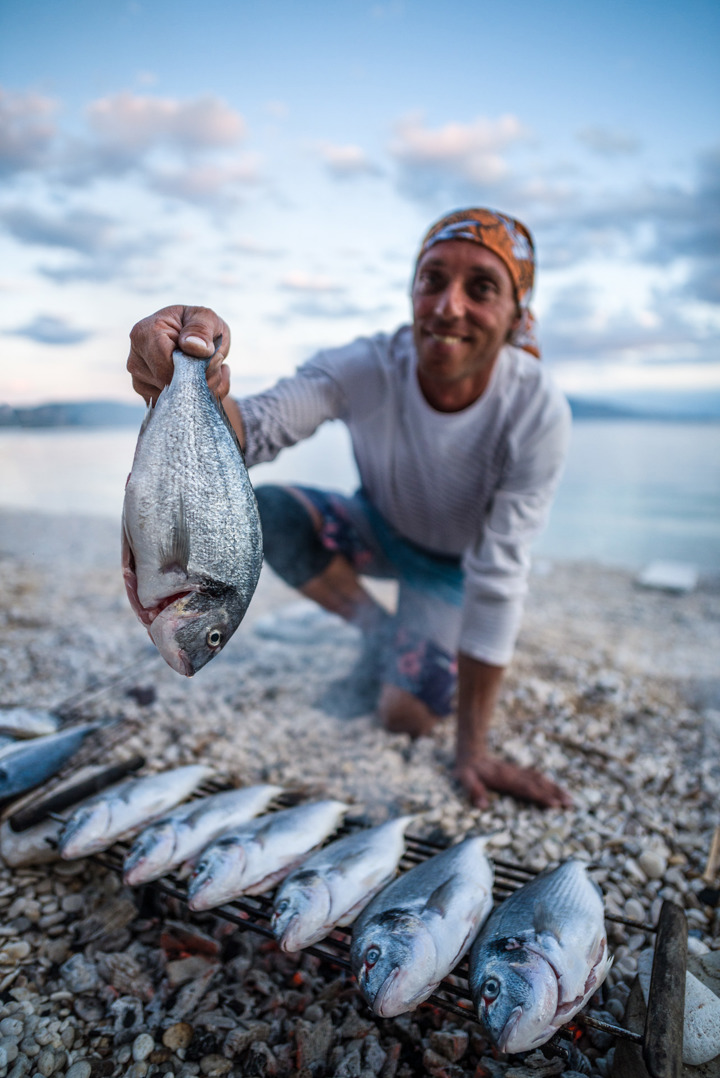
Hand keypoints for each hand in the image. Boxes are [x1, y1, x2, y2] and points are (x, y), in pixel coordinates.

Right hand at [127, 305, 231, 403]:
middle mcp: (136, 361)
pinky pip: (179, 410)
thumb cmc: (200, 327)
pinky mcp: (151, 399)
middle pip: (169, 385)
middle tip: (217, 363)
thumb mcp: (206, 318)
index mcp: (144, 333)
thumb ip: (201, 329)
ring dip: (204, 390)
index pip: (165, 364)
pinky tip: (206, 382)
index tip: (214, 357)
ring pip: (176, 401)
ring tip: (211, 370)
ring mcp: (141, 383)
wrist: (199, 344)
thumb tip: (193, 346)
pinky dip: (202, 399)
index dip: (193, 368)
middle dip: (201, 379)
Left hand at [455, 753, 572, 809]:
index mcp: (505, 778)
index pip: (526, 788)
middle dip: (555, 794)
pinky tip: (558, 790)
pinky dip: (549, 784)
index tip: (554, 804)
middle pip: (538, 784)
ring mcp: (518, 772)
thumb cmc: (468, 770)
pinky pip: (537, 777)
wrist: (471, 753)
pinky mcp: (519, 772)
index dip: (540, 796)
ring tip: (570, 799)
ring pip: (540, 780)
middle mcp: (515, 775)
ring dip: (555, 789)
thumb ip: (474, 790)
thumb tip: (482, 806)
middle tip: (571, 804)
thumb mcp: (465, 779)